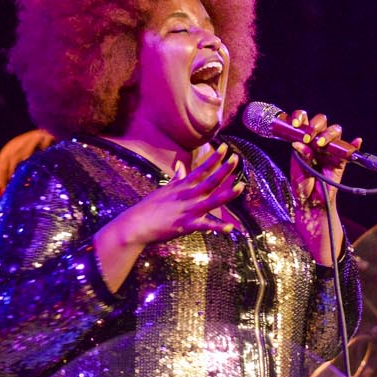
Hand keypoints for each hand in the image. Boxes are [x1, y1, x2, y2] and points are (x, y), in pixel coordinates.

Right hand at [92, 143, 244, 292]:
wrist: (135, 225)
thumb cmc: (148, 207)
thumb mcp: (164, 190)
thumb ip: (177, 178)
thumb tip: (182, 166)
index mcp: (182, 187)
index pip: (201, 169)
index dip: (214, 159)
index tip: (225, 147)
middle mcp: (187, 197)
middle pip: (209, 181)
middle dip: (224, 171)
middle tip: (236, 159)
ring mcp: (186, 211)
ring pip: (211, 201)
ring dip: (226, 195)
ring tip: (241, 187)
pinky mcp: (184, 226)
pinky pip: (203, 227)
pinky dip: (215, 227)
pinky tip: (228, 228)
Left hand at [283, 109, 353, 263]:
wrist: (311, 203)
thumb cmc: (302, 184)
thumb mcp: (298, 168)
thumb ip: (302, 155)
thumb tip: (302, 142)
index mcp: (304, 139)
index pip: (304, 120)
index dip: (300, 117)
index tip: (295, 124)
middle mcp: (317, 141)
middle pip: (321, 122)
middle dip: (315, 126)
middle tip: (308, 137)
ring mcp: (330, 149)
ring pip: (335, 131)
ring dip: (328, 134)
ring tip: (320, 144)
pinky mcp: (341, 160)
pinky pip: (350, 150)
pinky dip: (354, 145)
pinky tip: (356, 141)